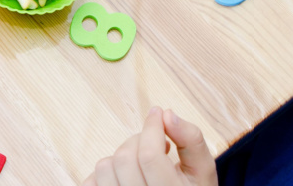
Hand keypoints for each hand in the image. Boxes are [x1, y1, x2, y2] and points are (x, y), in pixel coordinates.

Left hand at [83, 108, 217, 185]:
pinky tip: (125, 176)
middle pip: (125, 158)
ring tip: (140, 163)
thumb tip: (166, 114)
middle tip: (154, 142)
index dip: (152, 127)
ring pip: (104, 166)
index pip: (150, 156)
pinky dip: (105, 172)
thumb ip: (191, 141)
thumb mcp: (203, 171)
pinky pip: (90, 181)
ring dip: (122, 155)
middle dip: (139, 139)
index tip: (157, 113)